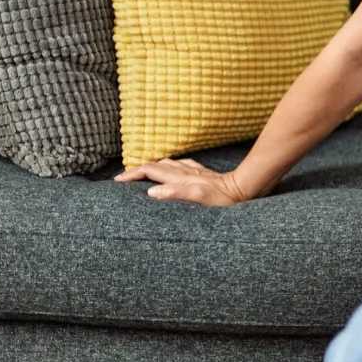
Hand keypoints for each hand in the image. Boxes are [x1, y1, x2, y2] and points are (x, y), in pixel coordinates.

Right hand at [114, 158, 249, 205]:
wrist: (244, 188)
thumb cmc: (223, 197)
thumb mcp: (199, 197)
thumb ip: (175, 193)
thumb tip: (151, 191)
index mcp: (180, 177)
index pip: (149, 171)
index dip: (132, 174)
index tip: (117, 180)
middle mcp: (184, 171)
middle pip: (155, 165)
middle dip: (137, 169)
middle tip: (124, 178)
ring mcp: (194, 171)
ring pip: (167, 164)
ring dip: (152, 166)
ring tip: (142, 173)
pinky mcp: (202, 173)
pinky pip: (181, 165)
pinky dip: (169, 166)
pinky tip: (172, 169)